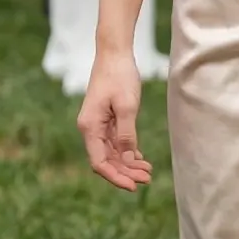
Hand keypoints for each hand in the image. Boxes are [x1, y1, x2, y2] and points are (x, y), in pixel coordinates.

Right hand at [77, 49, 152, 191]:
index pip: (99, 162)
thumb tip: (127, 159)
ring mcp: (98, 124)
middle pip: (106, 160)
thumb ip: (126, 133)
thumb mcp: (126, 106)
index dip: (116, 177)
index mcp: (90, 127)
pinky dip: (127, 151)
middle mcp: (90, 128)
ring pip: (112, 152)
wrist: (115, 53)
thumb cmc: (119, 76)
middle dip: (125, 172)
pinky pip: (115, 141)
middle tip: (147, 179)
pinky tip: (140, 157)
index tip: (134, 186)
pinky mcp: (106, 119)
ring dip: (128, 163)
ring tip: (148, 171)